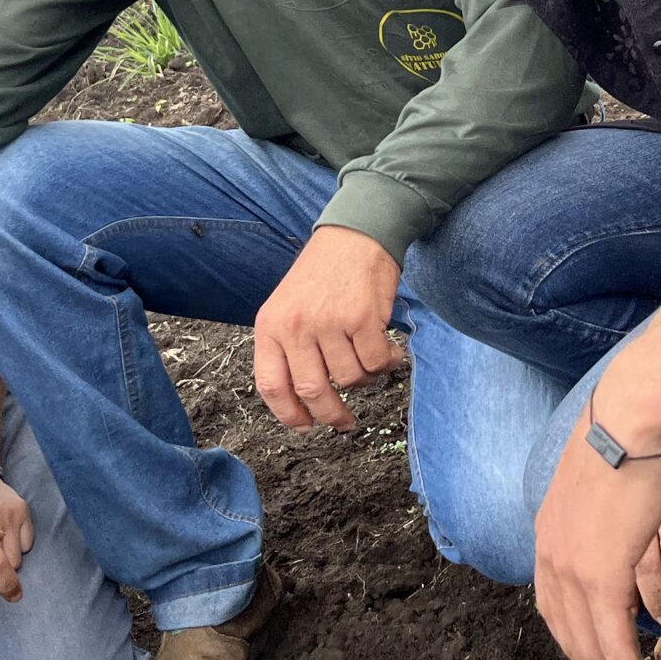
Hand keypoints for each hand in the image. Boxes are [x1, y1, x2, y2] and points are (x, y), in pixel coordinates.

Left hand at [251, 226, 403, 432]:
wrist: (355, 233)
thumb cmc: (324, 273)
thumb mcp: (289, 307)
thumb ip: (289, 348)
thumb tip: (303, 400)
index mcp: (271, 326)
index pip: (271, 385)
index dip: (288, 414)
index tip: (304, 426)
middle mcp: (296, 326)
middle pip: (312, 391)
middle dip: (332, 413)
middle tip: (344, 421)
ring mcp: (328, 322)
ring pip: (349, 378)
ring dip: (365, 378)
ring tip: (369, 359)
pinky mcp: (361, 318)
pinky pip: (375, 362)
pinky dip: (386, 363)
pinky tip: (389, 351)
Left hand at [534, 379, 660, 659]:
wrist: (631, 419)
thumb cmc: (625, 440)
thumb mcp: (598, 488)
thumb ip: (597, 523)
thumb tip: (612, 538)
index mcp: (547, 540)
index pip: (556, 610)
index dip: (581, 645)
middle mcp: (550, 560)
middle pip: (570, 637)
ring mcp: (572, 570)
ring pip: (592, 649)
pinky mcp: (603, 576)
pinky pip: (616, 644)